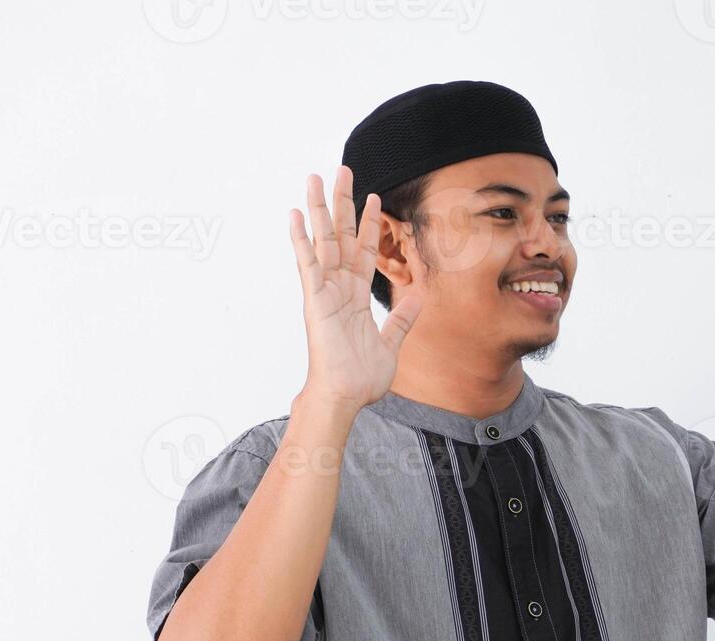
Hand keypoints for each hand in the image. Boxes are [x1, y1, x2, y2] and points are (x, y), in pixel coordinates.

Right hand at [288, 165, 421, 413]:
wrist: (345, 397)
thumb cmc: (361, 378)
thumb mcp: (392, 343)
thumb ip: (402, 318)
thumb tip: (418, 296)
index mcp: (356, 296)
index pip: (365, 250)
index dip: (371, 224)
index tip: (375, 197)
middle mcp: (339, 288)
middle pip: (342, 236)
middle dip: (343, 202)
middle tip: (340, 169)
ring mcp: (325, 291)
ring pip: (323, 241)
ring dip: (320, 209)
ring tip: (314, 177)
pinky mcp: (315, 300)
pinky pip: (307, 265)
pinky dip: (301, 240)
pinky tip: (295, 215)